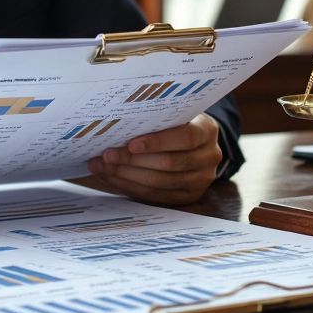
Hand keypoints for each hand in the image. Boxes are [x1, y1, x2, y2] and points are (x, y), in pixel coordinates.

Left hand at [86, 113, 221, 204]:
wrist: (196, 143)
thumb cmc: (176, 123)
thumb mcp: (173, 115)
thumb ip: (154, 119)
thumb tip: (115, 126)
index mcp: (207, 130)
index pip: (185, 137)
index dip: (157, 142)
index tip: (130, 144)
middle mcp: (209, 156)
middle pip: (170, 163)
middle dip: (133, 161)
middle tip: (107, 156)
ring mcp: (201, 180)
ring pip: (160, 182)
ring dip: (127, 176)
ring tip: (103, 167)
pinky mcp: (189, 197)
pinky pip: (156, 196)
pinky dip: (131, 187)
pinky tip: (113, 178)